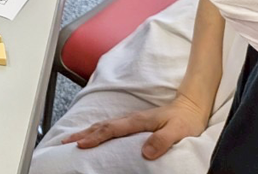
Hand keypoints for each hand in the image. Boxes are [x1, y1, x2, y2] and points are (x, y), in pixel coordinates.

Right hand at [61, 93, 209, 159]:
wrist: (192, 106)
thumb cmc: (186, 120)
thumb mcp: (178, 132)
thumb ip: (161, 140)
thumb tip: (145, 152)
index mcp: (137, 121)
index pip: (111, 130)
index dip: (95, 138)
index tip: (81, 145)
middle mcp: (130, 119)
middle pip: (100, 126)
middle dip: (82, 133)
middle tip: (65, 142)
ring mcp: (131, 120)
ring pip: (103, 125)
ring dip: (86, 131)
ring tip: (72, 139)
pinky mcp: (134, 123)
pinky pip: (109, 127)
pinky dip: (96, 131)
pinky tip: (94, 135)